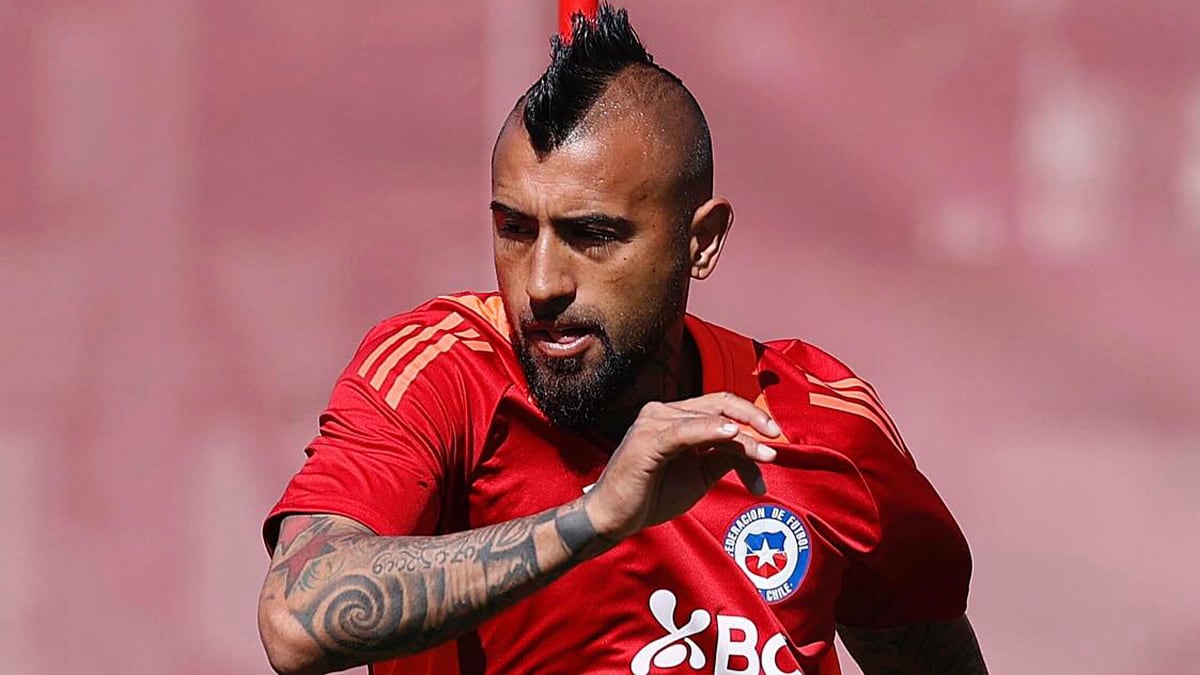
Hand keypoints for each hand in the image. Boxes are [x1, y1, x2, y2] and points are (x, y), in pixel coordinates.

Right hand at [584, 392, 781, 541]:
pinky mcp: (647, 440)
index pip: (722, 407)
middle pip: (720, 405)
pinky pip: (686, 431)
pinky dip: (711, 430)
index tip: (776, 441)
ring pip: (710, 420)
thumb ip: (722, 457)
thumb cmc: (651, 496)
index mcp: (676, 417)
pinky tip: (733, 435)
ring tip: (766, 456)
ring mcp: (653, 422)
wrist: (614, 518)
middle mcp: (664, 412)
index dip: (752, 418)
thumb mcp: (698, 475)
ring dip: (743, 439)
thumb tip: (754, 451)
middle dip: (755, 419)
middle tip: (778, 440)